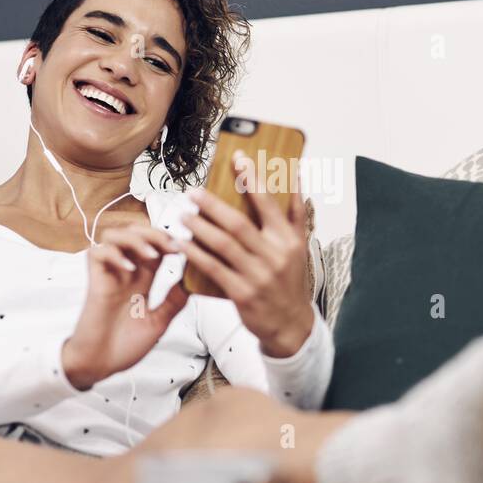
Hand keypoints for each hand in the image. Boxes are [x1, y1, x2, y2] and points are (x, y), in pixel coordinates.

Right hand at [61, 224, 188, 388]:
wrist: (100, 364)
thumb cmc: (125, 346)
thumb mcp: (158, 323)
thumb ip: (173, 301)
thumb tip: (193, 281)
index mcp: (142, 280)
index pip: (155, 246)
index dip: (170, 241)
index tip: (188, 248)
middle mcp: (126, 272)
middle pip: (135, 232)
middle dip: (155, 233)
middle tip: (173, 246)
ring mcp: (109, 275)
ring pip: (114, 235)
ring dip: (135, 239)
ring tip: (152, 255)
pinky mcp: (94, 281)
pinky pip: (97, 252)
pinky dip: (114, 254)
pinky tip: (130, 268)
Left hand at [179, 150, 314, 357]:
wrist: (290, 324)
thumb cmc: (290, 281)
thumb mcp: (300, 246)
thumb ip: (296, 212)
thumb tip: (297, 177)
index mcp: (288, 240)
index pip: (268, 202)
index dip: (252, 178)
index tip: (237, 159)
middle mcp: (274, 255)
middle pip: (238, 223)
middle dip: (212, 205)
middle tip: (193, 192)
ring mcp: (257, 276)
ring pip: (223, 245)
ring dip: (200, 227)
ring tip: (184, 215)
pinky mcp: (241, 294)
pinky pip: (213, 269)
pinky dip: (196, 254)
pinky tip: (183, 243)